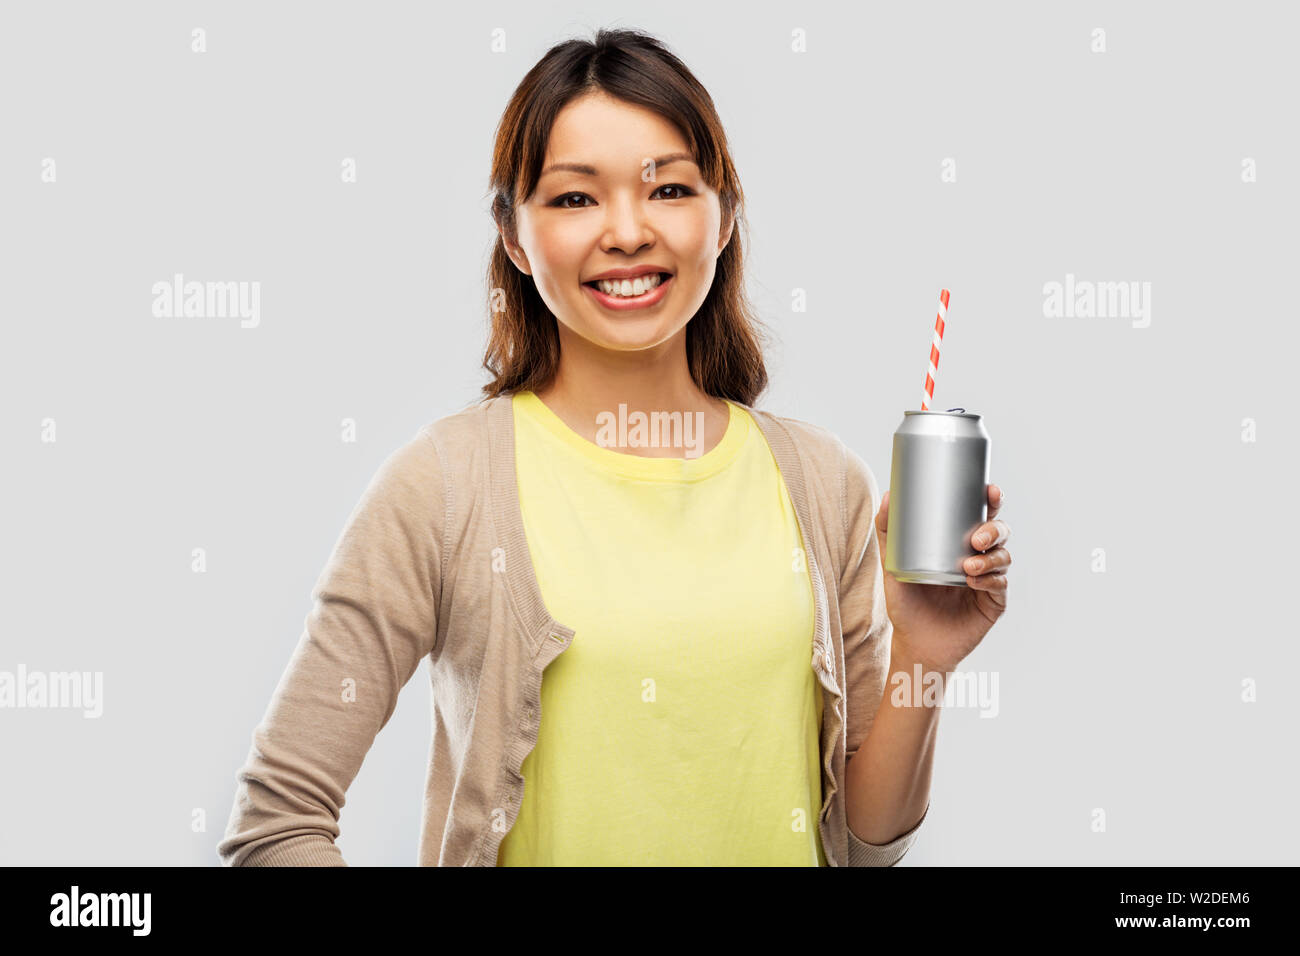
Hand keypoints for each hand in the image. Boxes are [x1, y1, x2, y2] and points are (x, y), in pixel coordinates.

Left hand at [875, 483, 1009, 672]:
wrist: (914, 643)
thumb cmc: (906, 603)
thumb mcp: (893, 564)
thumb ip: (888, 532)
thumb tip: (889, 495)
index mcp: (959, 543)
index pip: (981, 514)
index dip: (991, 500)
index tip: (990, 491)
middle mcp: (979, 557)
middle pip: (999, 532)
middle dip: (994, 529)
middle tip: (976, 538)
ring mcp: (989, 580)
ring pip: (1003, 557)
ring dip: (991, 557)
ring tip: (969, 565)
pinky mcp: (994, 603)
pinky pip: (1000, 586)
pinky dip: (990, 580)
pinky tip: (973, 582)